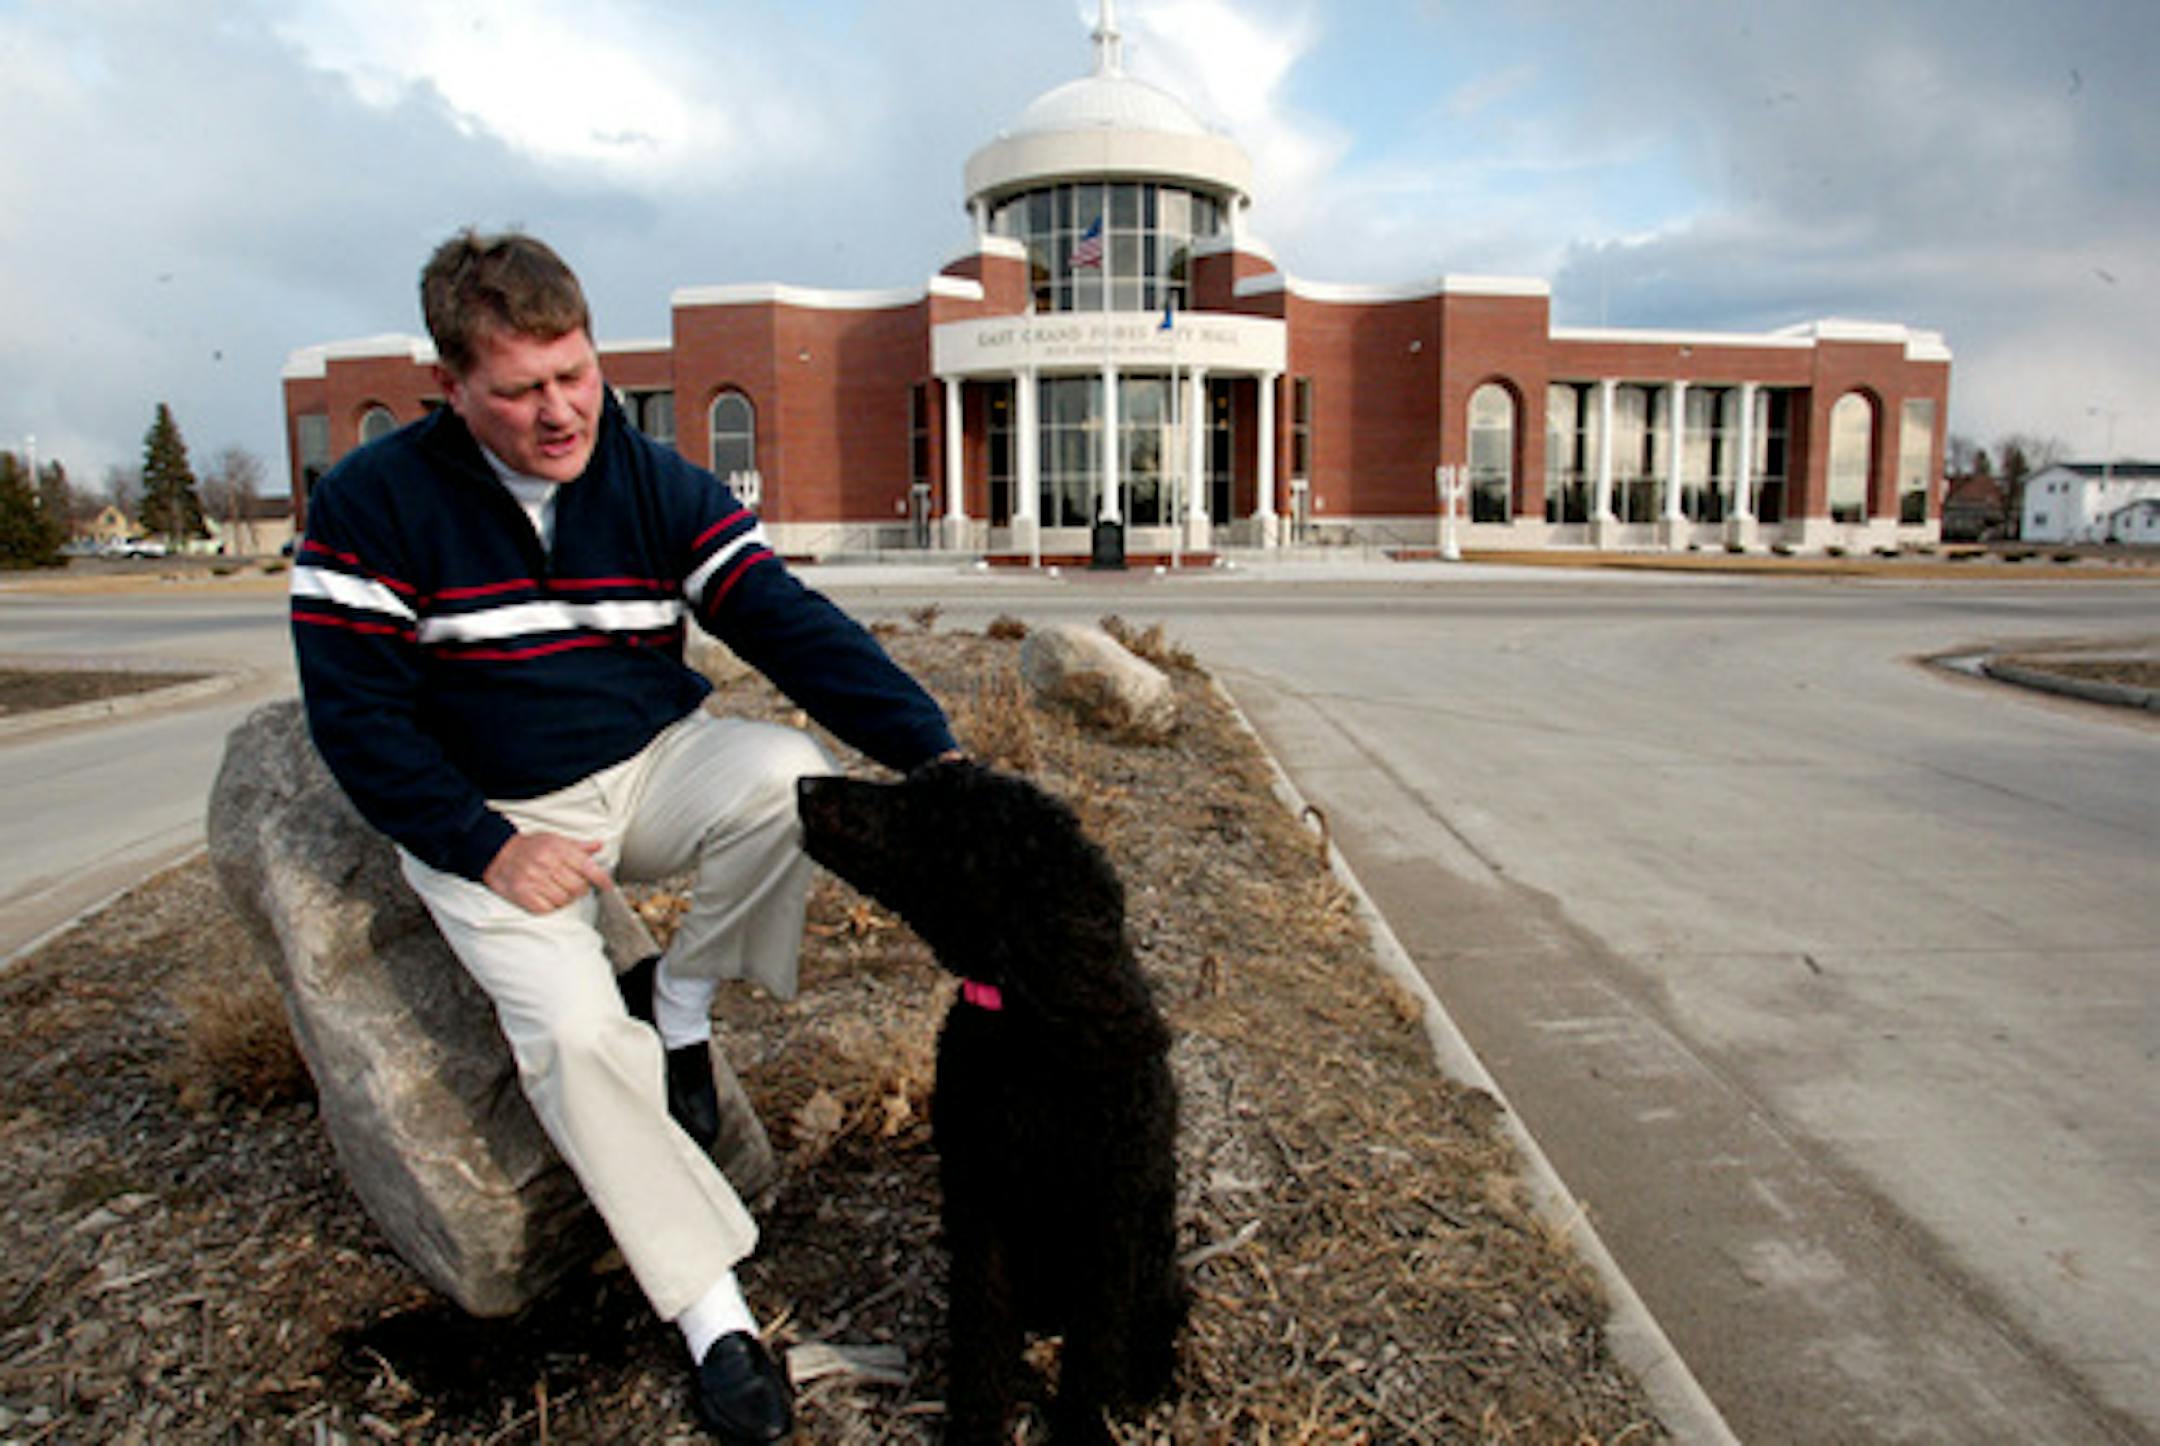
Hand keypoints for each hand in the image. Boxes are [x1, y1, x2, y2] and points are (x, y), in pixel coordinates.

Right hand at [482, 831, 611, 913]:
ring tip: (558, 891)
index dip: (601, 879)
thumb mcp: (555, 839)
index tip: (607, 886)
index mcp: (558, 849)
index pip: (588, 867)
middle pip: (578, 888)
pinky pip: (546, 909)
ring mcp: (534, 879)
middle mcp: (547, 863)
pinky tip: (546, 898)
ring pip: (564, 900)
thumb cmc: (529, 847)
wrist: (497, 853)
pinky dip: (550, 907)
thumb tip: (599, 846)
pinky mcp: (522, 894)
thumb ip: (578, 846)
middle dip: (580, 890)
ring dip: (565, 899)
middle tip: (573, 886)